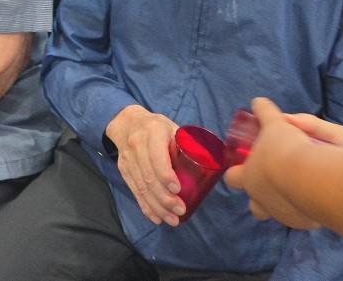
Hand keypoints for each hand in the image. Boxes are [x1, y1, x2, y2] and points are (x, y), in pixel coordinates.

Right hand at [104, 105, 183, 224]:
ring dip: (157, 207)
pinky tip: (156, 217)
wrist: (127, 123)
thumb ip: (189, 142)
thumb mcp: (173, 127)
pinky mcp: (124, 170)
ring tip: (172, 219)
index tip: (178, 189)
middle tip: (180, 210)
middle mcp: (137, 146)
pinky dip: (145, 206)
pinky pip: (134, 191)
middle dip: (165, 198)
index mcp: (153, 132)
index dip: (166, 175)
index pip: (157, 157)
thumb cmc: (158, 127)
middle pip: (149, 177)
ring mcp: (128, 159)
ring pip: (141, 187)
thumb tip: (218, 160)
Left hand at [224, 97, 342, 229]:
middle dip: (260, 196)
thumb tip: (258, 102)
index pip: (232, 178)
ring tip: (298, 187)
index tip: (245, 164)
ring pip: (278, 214)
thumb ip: (266, 113)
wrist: (314, 179)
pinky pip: (301, 217)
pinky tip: (315, 194)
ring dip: (284, 204)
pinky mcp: (303, 222)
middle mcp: (262, 200)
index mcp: (249, 177)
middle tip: (274, 179)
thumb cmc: (288, 150)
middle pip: (254, 207)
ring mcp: (282, 214)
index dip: (237, 171)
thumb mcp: (276, 125)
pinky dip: (305, 208)